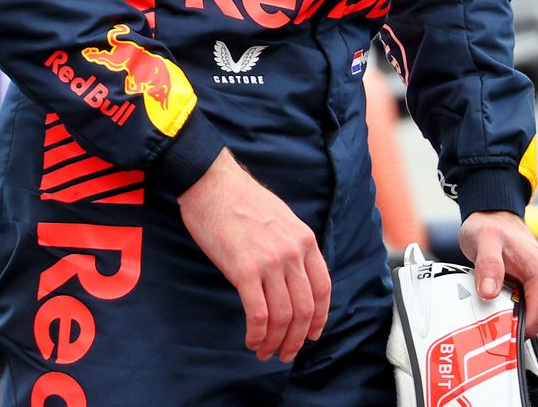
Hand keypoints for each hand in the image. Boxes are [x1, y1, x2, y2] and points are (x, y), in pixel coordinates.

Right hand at [178, 149, 332, 362]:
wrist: (213, 184)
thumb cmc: (242, 200)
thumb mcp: (282, 219)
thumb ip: (292, 246)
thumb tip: (294, 276)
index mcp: (305, 240)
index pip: (323, 288)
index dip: (320, 317)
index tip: (312, 334)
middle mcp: (293, 252)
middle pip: (305, 308)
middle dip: (297, 338)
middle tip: (287, 353)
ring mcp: (270, 262)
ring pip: (283, 316)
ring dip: (276, 341)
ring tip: (267, 352)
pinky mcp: (244, 270)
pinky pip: (258, 313)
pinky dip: (257, 334)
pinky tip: (251, 341)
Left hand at [459, 210, 537, 336]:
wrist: (495, 218)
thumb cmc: (492, 228)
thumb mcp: (484, 242)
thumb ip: (488, 266)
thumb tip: (489, 293)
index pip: (533, 324)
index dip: (509, 328)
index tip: (489, 323)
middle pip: (531, 325)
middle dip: (508, 321)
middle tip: (488, 302)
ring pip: (529, 321)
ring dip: (509, 314)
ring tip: (493, 293)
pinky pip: (527, 313)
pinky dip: (511, 309)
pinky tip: (499, 295)